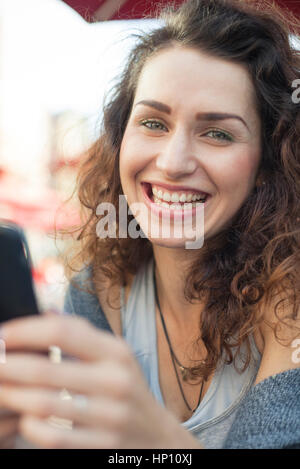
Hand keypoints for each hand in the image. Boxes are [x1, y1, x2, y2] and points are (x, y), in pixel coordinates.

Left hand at [0, 315, 201, 448]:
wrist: (156, 437)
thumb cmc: (125, 388)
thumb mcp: (114, 356)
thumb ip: (82, 335)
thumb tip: (46, 312)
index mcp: (116, 351)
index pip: (61, 332)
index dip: (24, 331)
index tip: (1, 334)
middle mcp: (115, 380)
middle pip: (45, 369)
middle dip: (7, 365)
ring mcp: (110, 415)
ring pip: (42, 404)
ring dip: (11, 395)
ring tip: (0, 388)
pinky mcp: (102, 445)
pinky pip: (52, 437)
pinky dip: (30, 427)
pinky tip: (25, 419)